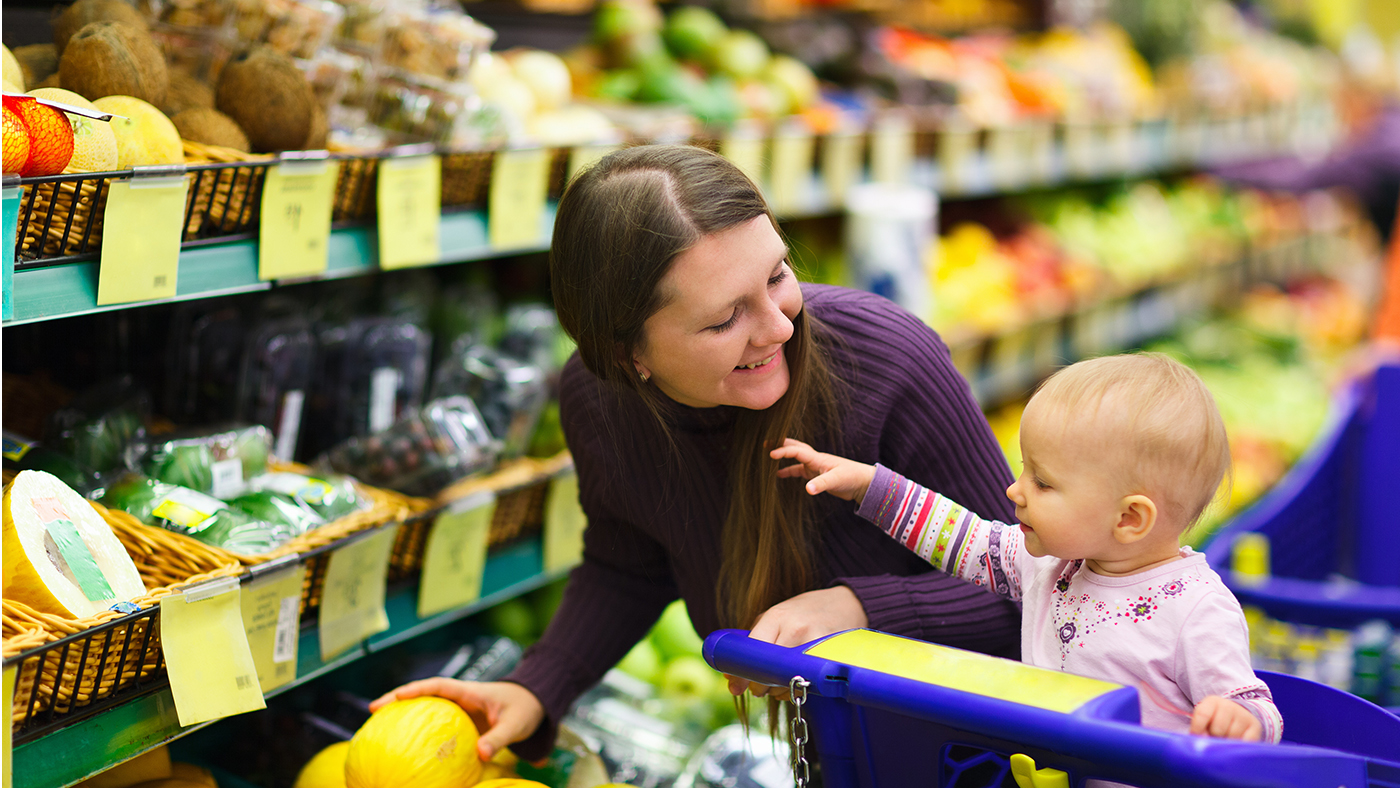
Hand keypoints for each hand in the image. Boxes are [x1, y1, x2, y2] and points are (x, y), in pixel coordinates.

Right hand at [370, 678, 546, 760]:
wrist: (534, 706)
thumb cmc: (525, 709)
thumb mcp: (515, 724)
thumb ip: (499, 738)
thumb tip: (480, 754)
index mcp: (469, 691)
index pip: (439, 685)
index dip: (416, 689)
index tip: (396, 697)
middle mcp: (459, 698)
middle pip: (423, 695)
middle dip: (397, 699)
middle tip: (372, 709)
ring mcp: (457, 710)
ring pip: (425, 709)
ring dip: (403, 714)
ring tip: (377, 727)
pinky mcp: (459, 724)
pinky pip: (434, 726)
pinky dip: (419, 733)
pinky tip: (405, 749)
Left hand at [725, 586, 868, 699]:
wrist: (847, 604)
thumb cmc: (805, 613)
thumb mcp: (777, 617)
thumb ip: (753, 641)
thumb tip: (730, 675)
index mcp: (776, 616)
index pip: (752, 650)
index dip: (741, 673)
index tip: (735, 687)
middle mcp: (794, 628)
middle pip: (768, 670)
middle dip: (759, 686)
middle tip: (760, 687)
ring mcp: (814, 642)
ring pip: (787, 680)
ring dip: (778, 690)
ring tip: (780, 681)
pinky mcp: (830, 656)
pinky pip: (807, 683)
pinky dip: (797, 689)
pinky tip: (797, 682)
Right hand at [769, 438, 875, 502]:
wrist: (863, 482)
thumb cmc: (852, 477)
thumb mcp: (836, 480)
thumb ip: (821, 484)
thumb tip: (807, 489)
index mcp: (818, 458)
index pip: (797, 451)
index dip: (783, 451)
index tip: (770, 454)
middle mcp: (815, 460)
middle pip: (795, 447)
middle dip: (780, 444)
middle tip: (765, 443)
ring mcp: (815, 466)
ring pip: (795, 458)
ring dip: (783, 456)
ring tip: (768, 458)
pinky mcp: (817, 475)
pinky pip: (799, 470)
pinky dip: (788, 470)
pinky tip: (779, 475)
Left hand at [1189, 696, 1261, 740]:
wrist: (1237, 715)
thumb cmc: (1215, 720)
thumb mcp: (1204, 720)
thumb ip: (1199, 729)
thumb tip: (1202, 739)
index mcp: (1212, 701)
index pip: (1202, 715)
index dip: (1197, 729)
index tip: (1196, 737)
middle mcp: (1229, 706)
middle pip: (1218, 729)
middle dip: (1214, 737)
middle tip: (1215, 737)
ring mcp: (1244, 716)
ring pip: (1232, 737)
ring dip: (1228, 744)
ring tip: (1226, 739)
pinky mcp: (1256, 726)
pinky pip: (1245, 742)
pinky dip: (1240, 747)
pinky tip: (1236, 743)